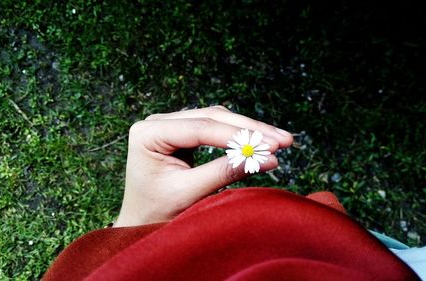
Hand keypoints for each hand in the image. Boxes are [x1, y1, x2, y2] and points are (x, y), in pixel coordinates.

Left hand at [113, 106, 292, 226]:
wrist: (141, 222)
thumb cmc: (157, 211)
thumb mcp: (189, 193)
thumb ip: (225, 172)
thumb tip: (267, 159)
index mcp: (148, 133)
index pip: (201, 129)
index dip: (239, 136)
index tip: (271, 146)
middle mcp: (158, 122)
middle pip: (212, 118)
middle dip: (250, 129)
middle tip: (283, 141)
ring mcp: (171, 124)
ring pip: (218, 119)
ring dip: (250, 129)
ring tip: (281, 141)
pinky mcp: (184, 132)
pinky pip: (217, 127)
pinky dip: (240, 135)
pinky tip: (262, 140)